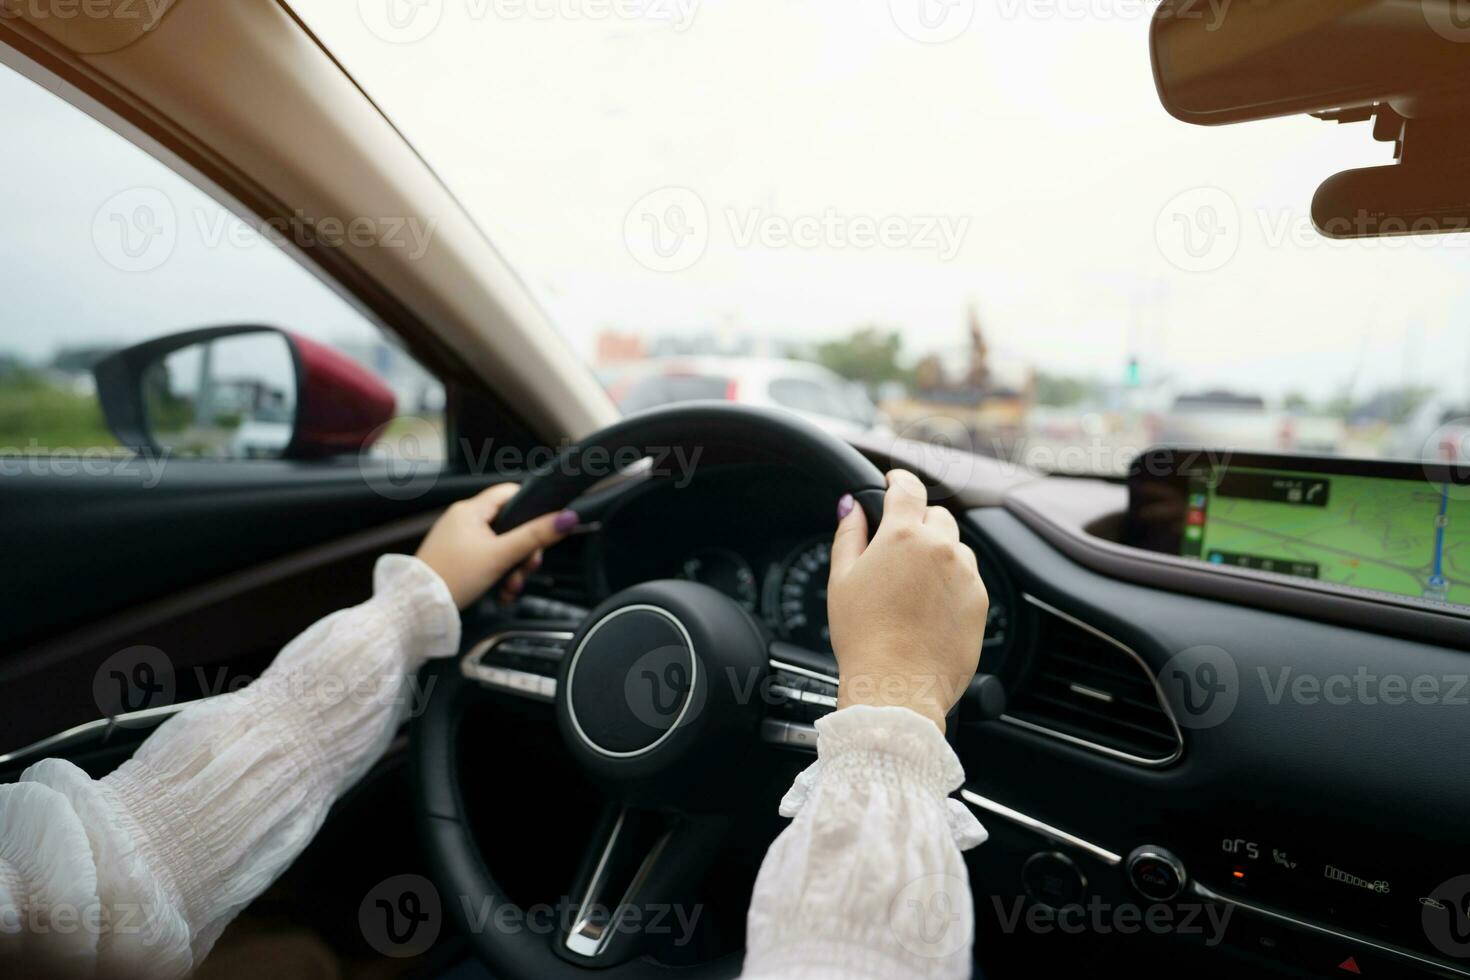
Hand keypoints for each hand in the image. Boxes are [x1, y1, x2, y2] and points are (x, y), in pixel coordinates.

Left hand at [416, 484, 576, 608]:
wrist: (419, 609)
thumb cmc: (453, 577)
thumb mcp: (501, 555)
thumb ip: (535, 536)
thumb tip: (566, 518)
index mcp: (470, 510)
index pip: (510, 493)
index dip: (532, 507)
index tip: (544, 526)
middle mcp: (463, 520)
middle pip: (509, 525)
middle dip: (524, 551)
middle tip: (527, 567)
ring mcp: (459, 541)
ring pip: (500, 547)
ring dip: (513, 568)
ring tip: (512, 586)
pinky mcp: (457, 559)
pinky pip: (487, 560)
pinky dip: (498, 575)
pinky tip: (501, 591)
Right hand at [827, 470, 988, 731]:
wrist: (897, 686)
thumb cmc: (863, 637)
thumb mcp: (841, 579)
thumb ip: (849, 534)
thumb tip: (853, 506)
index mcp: (903, 535)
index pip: (909, 487)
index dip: (899, 479)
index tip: (894, 481)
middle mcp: (941, 548)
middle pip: (935, 515)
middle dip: (917, 522)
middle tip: (896, 548)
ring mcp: (965, 574)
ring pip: (955, 546)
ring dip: (937, 552)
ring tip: (912, 585)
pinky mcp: (980, 600)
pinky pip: (967, 576)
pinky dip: (951, 581)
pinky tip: (928, 606)